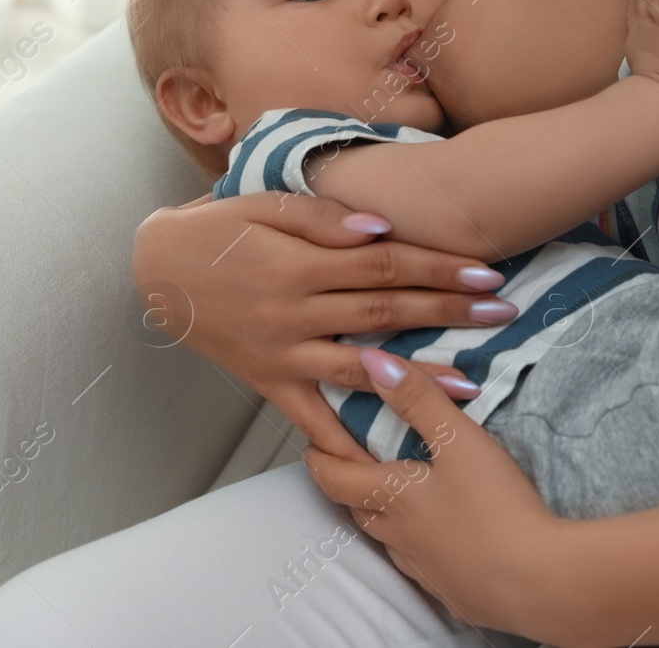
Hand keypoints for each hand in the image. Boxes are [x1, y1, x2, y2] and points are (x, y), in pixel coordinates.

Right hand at [133, 192, 516, 459]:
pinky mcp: (266, 381)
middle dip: (448, 314)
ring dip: (421, 378)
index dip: (438, 268)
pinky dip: (345, 439)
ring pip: (363, 368)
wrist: (155, 268)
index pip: (384, 264)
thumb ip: (321, 217)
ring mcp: (281, 352)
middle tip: (503, 314)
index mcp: (298, 263)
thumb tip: (382, 228)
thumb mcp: (262, 204)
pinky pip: (310, 417)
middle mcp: (294, 312)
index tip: (484, 273)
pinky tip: (384, 456)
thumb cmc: (215, 227)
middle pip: (386, 313)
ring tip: (474, 386)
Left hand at [303, 348, 569, 641]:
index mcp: (391, 497)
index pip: (334, 477)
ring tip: (392, 494)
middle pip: (357, 508)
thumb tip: (371, 361)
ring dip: (382, 515)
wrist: (539, 583)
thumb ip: (416, 398)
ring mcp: (424, 569)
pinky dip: (419, 544)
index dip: (319, 458)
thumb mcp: (459, 440)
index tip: (311, 444)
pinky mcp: (452, 592)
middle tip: (349, 461)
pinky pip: (422, 564)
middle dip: (347, 483)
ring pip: (388, 538)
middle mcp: (398, 537)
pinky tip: (440, 536)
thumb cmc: (497, 507)